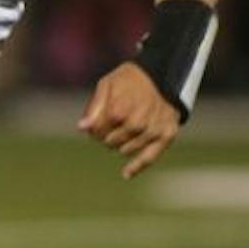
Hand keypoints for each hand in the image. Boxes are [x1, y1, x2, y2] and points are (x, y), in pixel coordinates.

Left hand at [78, 63, 181, 179]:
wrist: (163, 74)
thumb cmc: (130, 79)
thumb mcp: (107, 84)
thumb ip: (94, 107)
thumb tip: (82, 128)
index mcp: (118, 110)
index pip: (98, 132)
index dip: (95, 128)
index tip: (98, 122)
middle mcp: (136, 124)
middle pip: (111, 143)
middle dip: (107, 137)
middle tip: (112, 126)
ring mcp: (152, 131)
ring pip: (126, 150)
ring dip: (121, 145)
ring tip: (123, 131)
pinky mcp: (166, 136)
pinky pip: (149, 158)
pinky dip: (136, 167)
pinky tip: (126, 174)